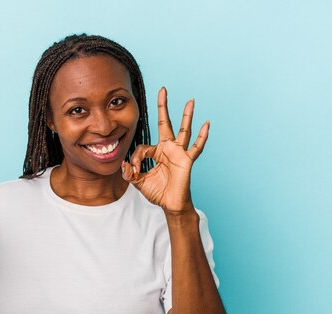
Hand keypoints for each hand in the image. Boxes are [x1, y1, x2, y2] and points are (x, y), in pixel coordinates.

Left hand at [122, 87, 208, 214]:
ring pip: (183, 130)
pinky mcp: (187, 160)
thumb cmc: (158, 192)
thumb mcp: (139, 182)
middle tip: (163, 90)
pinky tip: (206, 124)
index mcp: (157, 152)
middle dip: (163, 107)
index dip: (136, 159)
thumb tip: (125, 164)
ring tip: (190, 101)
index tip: (134, 170)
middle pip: (165, 123)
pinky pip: (196, 147)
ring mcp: (179, 153)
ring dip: (186, 116)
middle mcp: (168, 148)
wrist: (170, 204)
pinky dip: (202, 136)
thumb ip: (130, 173)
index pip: (143, 147)